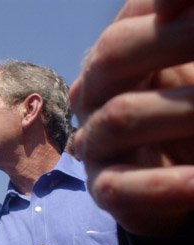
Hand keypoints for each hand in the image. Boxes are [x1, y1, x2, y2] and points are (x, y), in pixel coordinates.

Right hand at [69, 0, 193, 235]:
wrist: (185, 174)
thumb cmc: (190, 109)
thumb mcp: (191, 61)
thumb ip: (186, 23)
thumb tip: (178, 2)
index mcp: (118, 56)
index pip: (133, 18)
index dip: (165, 6)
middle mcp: (96, 94)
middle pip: (112, 56)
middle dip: (171, 40)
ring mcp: (96, 144)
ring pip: (120, 117)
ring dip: (182, 110)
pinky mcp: (106, 190)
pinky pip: (123, 188)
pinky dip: (165, 185)